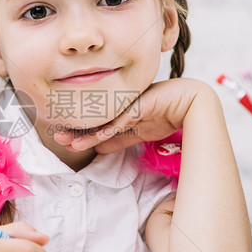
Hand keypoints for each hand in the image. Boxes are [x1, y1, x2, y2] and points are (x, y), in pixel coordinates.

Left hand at [52, 78, 208, 152]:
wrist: (193, 103)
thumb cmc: (167, 114)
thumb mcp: (139, 132)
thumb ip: (120, 139)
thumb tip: (99, 149)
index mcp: (119, 108)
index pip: (96, 122)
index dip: (80, 131)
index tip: (64, 140)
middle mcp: (122, 103)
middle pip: (96, 119)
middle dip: (77, 129)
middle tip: (58, 138)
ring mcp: (131, 102)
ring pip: (105, 119)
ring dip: (87, 132)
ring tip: (69, 141)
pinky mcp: (142, 103)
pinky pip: (124, 119)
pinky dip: (110, 129)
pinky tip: (97, 138)